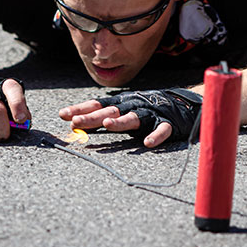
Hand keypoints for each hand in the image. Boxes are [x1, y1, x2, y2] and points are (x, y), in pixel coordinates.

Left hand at [59, 88, 201, 147]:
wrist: (184, 103)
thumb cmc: (148, 108)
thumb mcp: (124, 108)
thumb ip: (103, 116)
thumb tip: (76, 123)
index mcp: (122, 102)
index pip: (97, 104)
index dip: (80, 108)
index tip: (63, 114)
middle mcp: (134, 105)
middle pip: (111, 110)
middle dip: (92, 116)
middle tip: (75, 122)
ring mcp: (151, 113)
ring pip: (135, 118)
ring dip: (121, 121)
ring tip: (108, 124)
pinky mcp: (169, 123)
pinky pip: (162, 130)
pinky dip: (155, 136)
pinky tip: (147, 143)